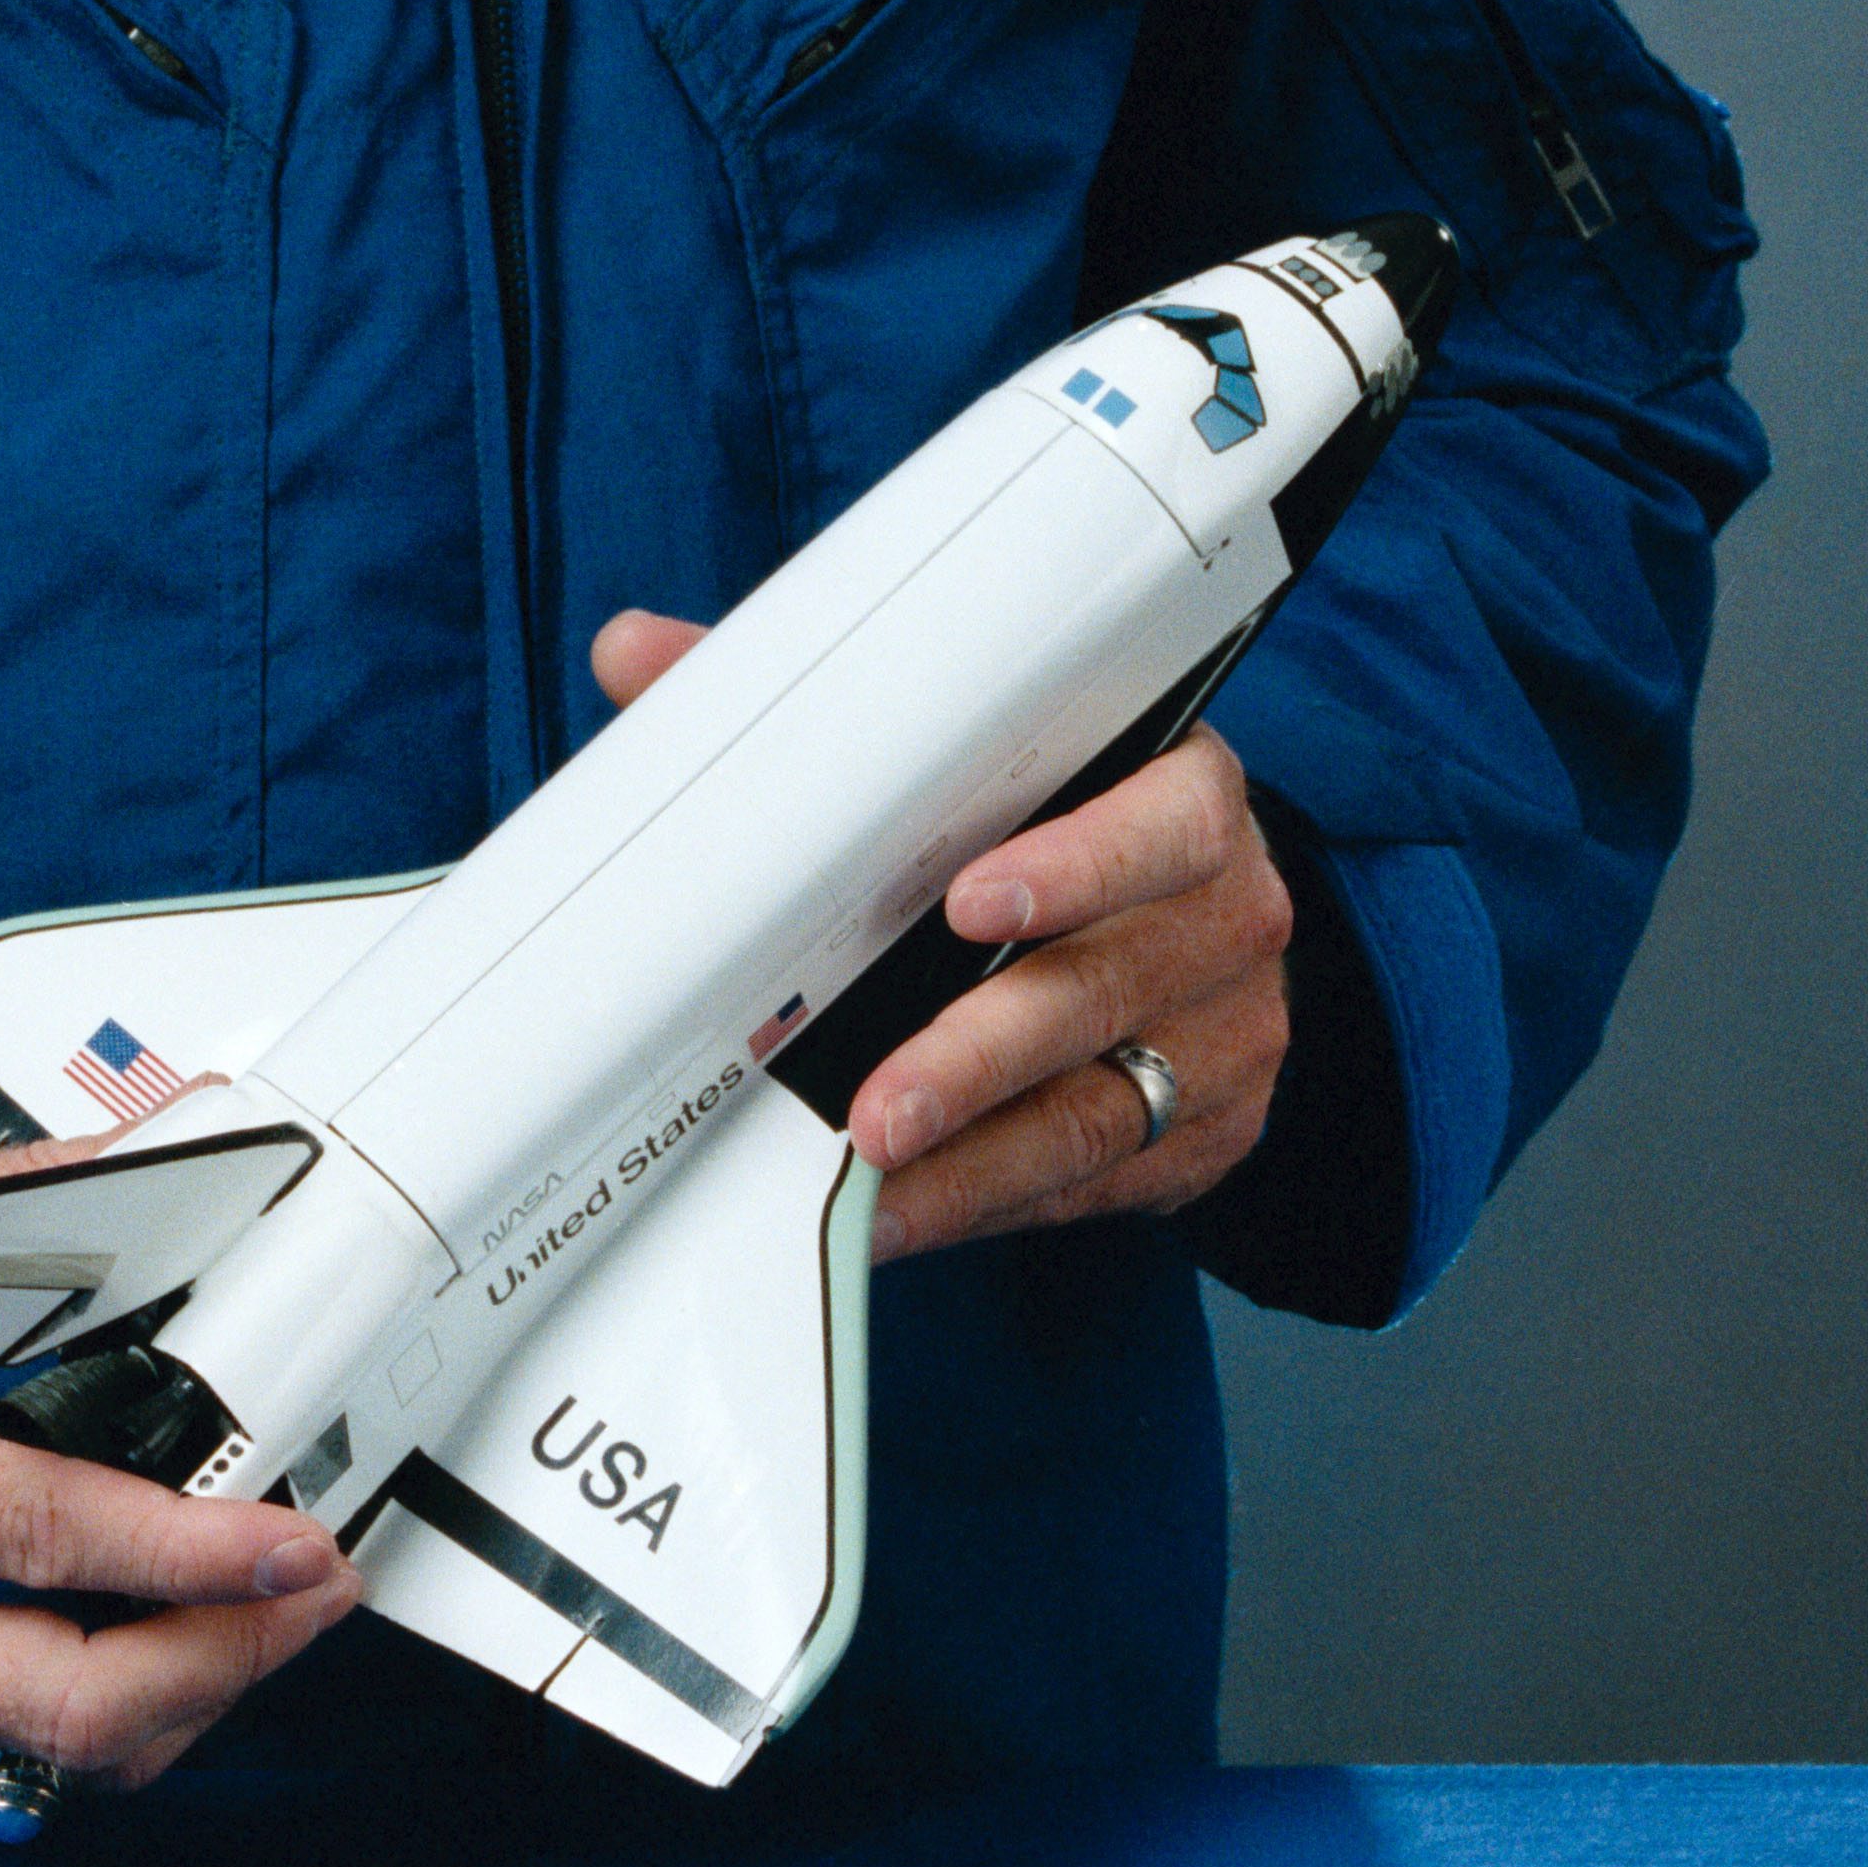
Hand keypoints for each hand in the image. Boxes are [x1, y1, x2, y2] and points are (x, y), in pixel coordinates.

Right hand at [0, 1150, 357, 1790]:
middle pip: (73, 1705)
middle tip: (307, 1600)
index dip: (199, 1554)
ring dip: (177, 1703)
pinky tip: (141, 1649)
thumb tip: (144, 1160)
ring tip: (252, 1624)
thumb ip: (10, 1209)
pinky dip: (85, 1717)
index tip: (293, 1542)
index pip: (57, 1540)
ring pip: (43, 1755)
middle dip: (228, 1664)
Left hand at [590, 614, 1291, 1263]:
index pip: (1166, 821)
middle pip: (1107, 985)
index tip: (970, 899)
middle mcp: (1225, 914)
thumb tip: (640, 653)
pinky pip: (1097, 1179)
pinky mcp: (1207, 1129)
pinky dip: (989, 1199)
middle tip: (875, 1106)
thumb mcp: (980, 746)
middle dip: (977, 1055)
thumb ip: (823, 703)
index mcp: (1183, 793)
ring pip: (1098, 1105)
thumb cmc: (1052, 815)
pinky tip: (904, 1213)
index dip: (1077, 862)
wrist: (1185, 922)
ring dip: (972, 1156)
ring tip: (868, 1180)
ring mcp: (1227, 1032)